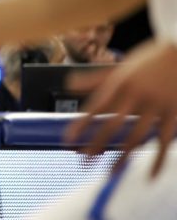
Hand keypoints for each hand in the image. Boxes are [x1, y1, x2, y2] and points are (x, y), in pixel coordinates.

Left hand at [65, 40, 176, 177]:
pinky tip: (150, 174)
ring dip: (122, 156)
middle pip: (113, 125)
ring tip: (110, 172)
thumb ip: (96, 78)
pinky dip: (158, 159)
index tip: (68, 139)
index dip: (81, 124)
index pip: (95, 107)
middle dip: (96, 144)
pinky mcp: (175, 115)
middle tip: (83, 160)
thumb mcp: (122, 67)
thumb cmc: (151, 59)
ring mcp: (157, 107)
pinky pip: (165, 141)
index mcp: (121, 83)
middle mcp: (136, 96)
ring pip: (136, 136)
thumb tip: (68, 84)